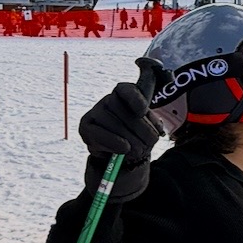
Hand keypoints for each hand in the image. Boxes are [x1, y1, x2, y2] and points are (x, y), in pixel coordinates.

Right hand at [79, 81, 161, 200]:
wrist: (118, 149)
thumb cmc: (136, 133)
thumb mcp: (150, 125)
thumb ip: (154, 123)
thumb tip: (157, 128)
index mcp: (124, 93)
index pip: (128, 91)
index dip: (136, 101)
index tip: (142, 112)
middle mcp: (108, 100)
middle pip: (126, 113)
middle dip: (143, 131)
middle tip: (151, 142)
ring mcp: (95, 112)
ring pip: (116, 126)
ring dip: (132, 142)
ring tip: (140, 151)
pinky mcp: (85, 127)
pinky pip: (100, 135)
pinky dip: (115, 143)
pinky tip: (125, 148)